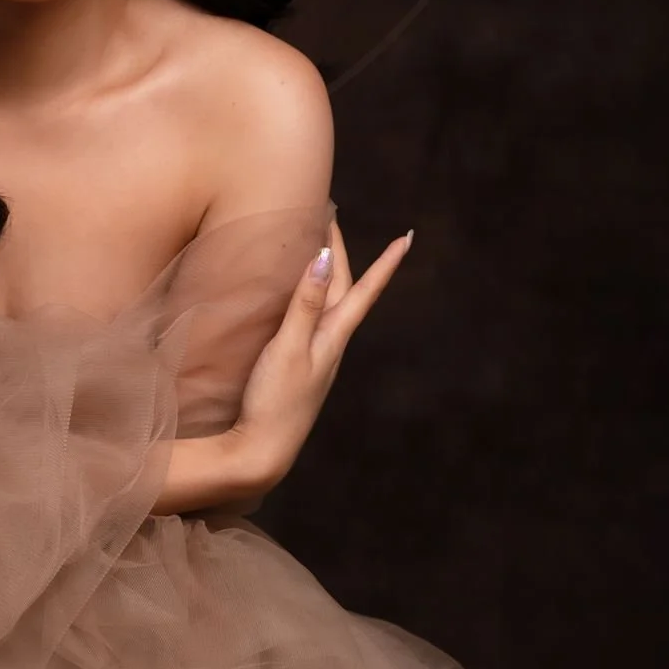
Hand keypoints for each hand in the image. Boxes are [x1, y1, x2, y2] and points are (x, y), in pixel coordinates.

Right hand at [227, 218, 412, 501]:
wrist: (261, 452)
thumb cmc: (274, 401)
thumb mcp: (287, 347)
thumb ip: (304, 304)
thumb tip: (325, 259)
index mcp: (333, 337)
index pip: (364, 290)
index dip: (386, 263)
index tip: (407, 237)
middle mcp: (330, 345)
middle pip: (344, 289)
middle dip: (342, 253)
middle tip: (330, 217)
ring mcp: (315, 359)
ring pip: (329, 305)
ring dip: (327, 274)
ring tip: (317, 247)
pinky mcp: (298, 370)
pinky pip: (311, 322)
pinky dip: (310, 298)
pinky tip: (298, 302)